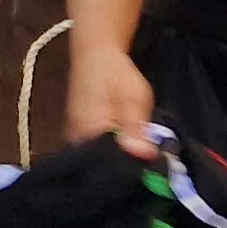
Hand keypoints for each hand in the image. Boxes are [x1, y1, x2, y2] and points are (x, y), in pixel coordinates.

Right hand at [61, 42, 157, 160]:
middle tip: (150, 165)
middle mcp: (75, 141)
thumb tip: (144, 156)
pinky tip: (126, 147)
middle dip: (126, 167)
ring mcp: (74, 139)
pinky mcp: (78, 136)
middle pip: (102, 166)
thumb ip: (136, 129)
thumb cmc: (115, 73)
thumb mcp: (134, 98)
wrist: (95, 54)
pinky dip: (111, 152)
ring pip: (99, 160)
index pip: (110, 166)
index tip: (152, 173)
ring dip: (120, 159)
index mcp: (88, 133)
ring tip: (141, 155)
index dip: (132, 171)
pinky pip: (95, 152)